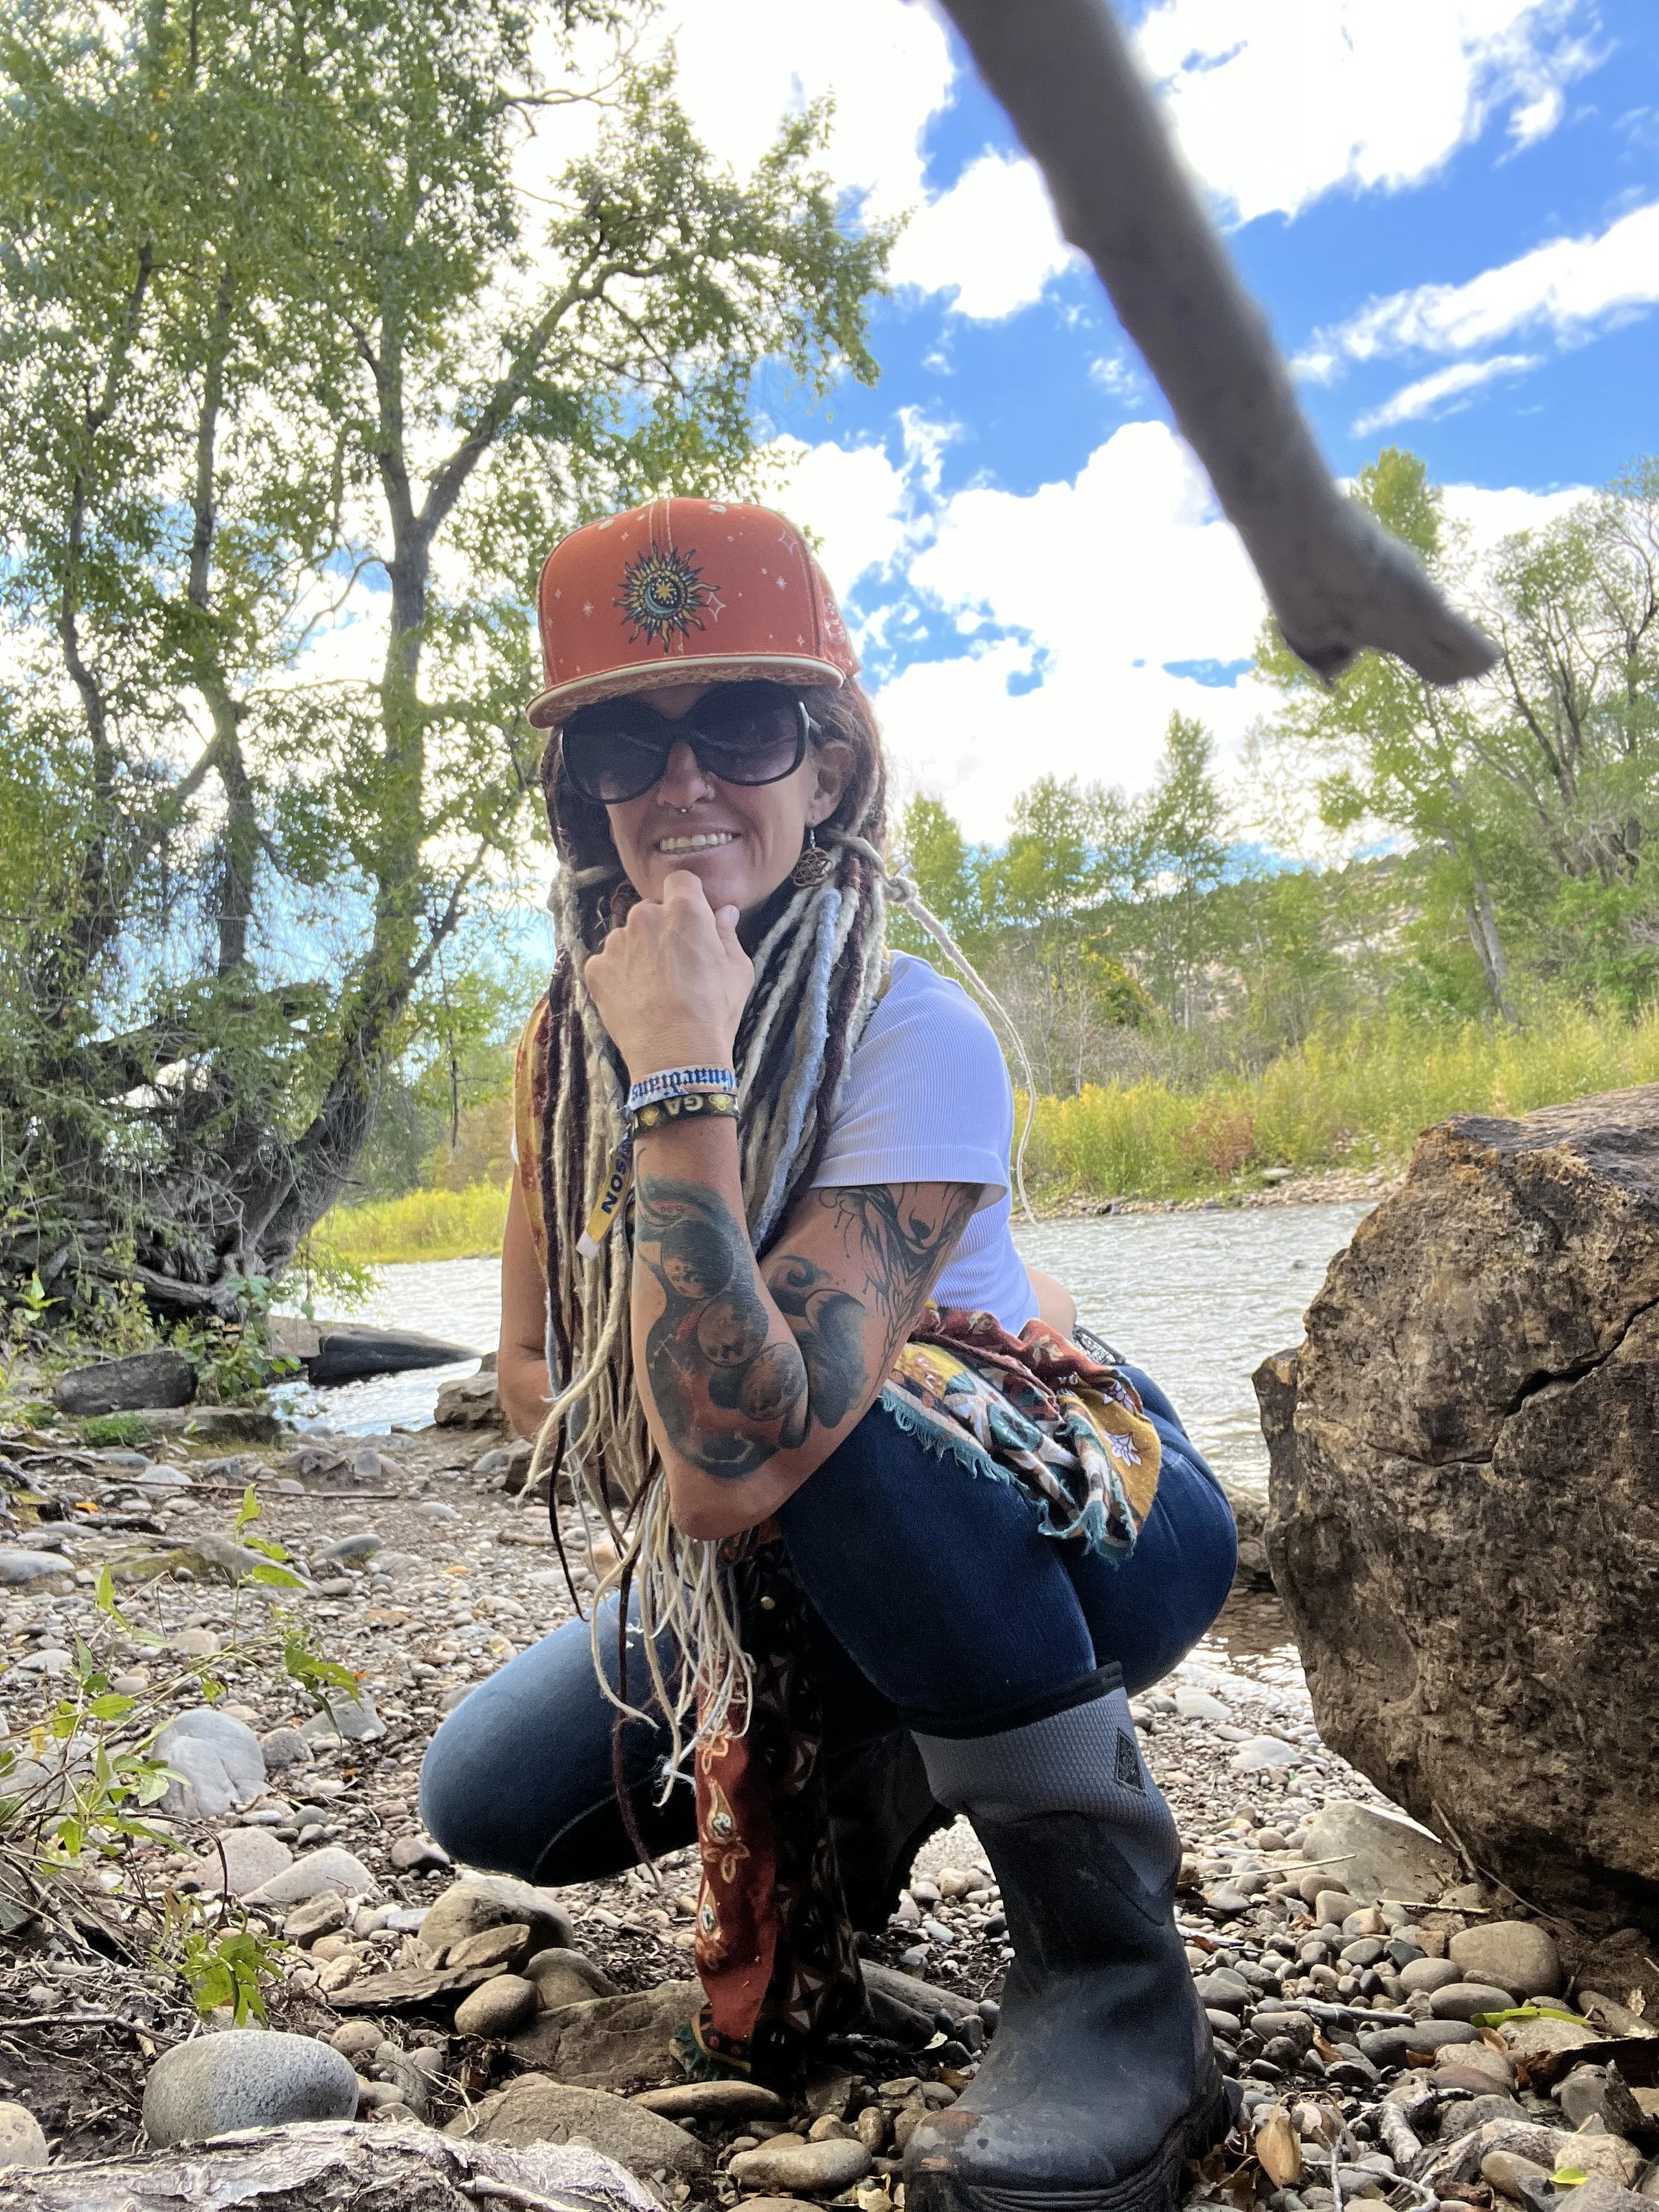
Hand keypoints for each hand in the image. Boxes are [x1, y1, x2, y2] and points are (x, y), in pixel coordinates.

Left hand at [583, 871, 753, 1079]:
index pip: (680, 880)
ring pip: (628, 937)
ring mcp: (616, 943)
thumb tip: (725, 913)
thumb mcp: (738, 970)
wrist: (676, 1055)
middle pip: (651, 910)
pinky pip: (608, 962)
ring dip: (639, 952)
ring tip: (654, 987)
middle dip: (662, 928)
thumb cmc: (714, 1012)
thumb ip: (727, 934)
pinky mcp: (596, 969)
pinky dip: (618, 975)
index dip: (687, 897)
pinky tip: (635, 998)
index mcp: (684, 911)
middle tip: (676, 963)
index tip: (691, 918)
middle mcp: (645, 917)